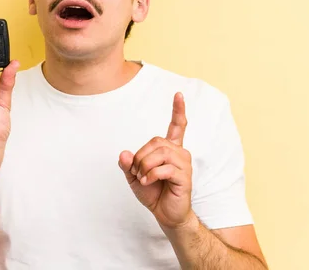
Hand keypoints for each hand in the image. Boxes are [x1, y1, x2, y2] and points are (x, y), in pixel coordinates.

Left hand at [118, 92, 194, 228]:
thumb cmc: (153, 193)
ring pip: (160, 153)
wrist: (165, 214)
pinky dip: (151, 175)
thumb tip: (124, 153)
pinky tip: (148, 181)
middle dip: (141, 157)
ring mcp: (184, 164)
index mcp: (170, 150)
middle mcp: (180, 153)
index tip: (179, 94)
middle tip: (138, 172)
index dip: (178, 110)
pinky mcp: (185, 176)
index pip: (177, 126)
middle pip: (156, 142)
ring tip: (143, 177)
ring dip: (146, 166)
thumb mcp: (134, 177)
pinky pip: (164, 168)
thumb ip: (128, 165)